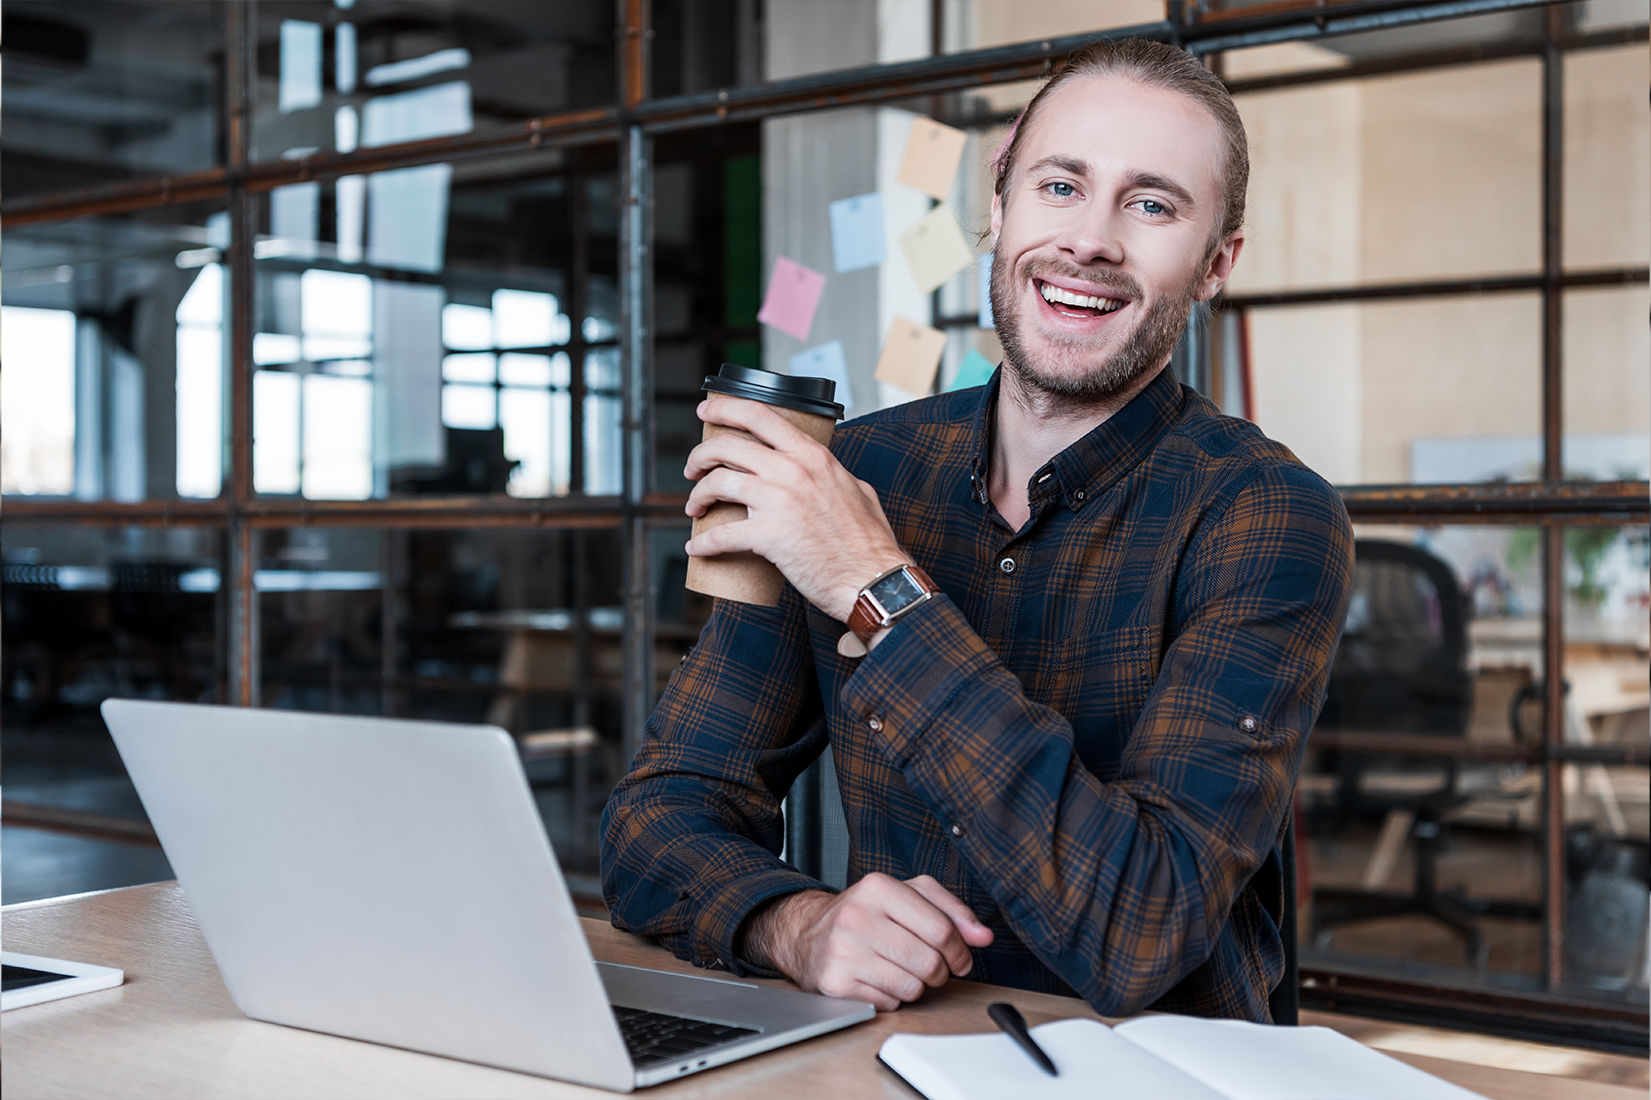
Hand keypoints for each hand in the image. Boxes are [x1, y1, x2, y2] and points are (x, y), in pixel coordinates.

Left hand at [684, 397, 908, 621]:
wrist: (874, 580)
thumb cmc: (869, 543)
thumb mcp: (857, 490)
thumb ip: (832, 473)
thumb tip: (820, 470)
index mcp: (813, 456)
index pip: (760, 416)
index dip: (725, 409)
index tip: (707, 412)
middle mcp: (794, 471)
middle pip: (728, 445)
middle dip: (700, 454)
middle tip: (693, 468)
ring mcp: (780, 502)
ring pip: (718, 482)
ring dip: (698, 494)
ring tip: (695, 506)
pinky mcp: (769, 536)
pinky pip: (721, 535)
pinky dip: (703, 543)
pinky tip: (697, 547)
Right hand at [738, 874, 994, 1011]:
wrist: (806, 934)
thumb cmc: (865, 913)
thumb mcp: (907, 896)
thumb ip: (950, 910)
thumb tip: (984, 936)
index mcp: (878, 887)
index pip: (941, 929)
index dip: (959, 950)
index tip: (960, 957)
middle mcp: (856, 916)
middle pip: (929, 961)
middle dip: (940, 971)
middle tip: (934, 967)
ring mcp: (843, 951)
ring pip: (912, 986)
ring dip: (917, 986)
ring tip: (904, 971)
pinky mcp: (835, 984)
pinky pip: (889, 1003)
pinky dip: (893, 998)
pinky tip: (880, 980)